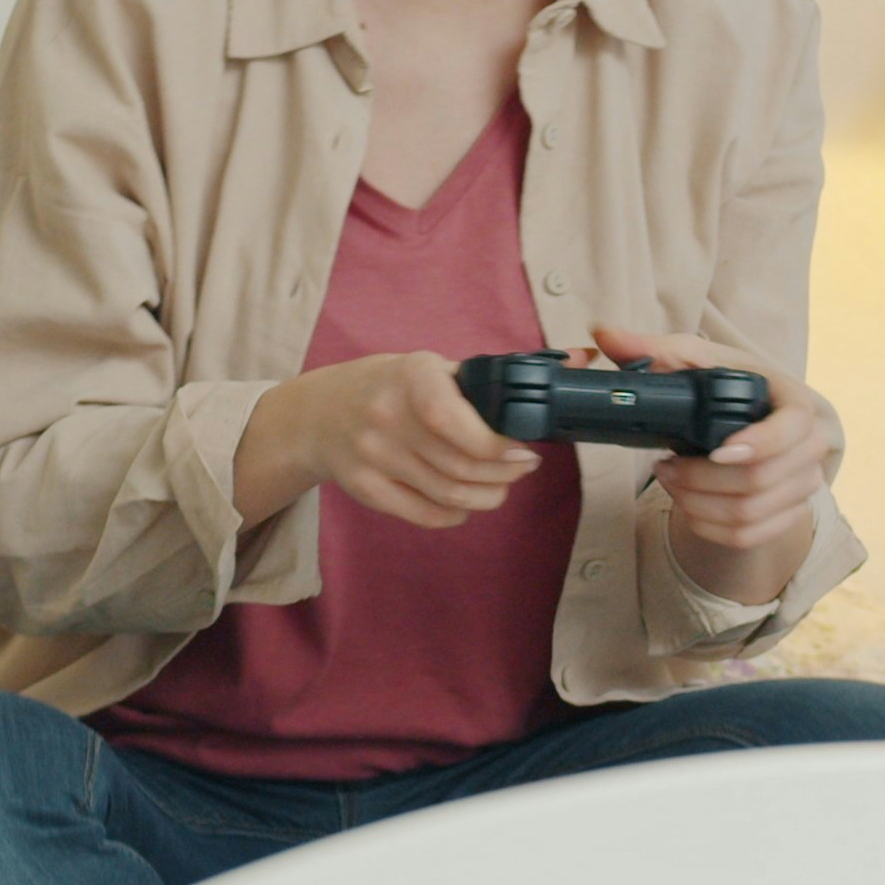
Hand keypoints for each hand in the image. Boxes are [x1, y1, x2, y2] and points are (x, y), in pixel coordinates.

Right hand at [236, 351, 541, 529]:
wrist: (318, 415)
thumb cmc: (388, 388)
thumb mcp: (427, 369)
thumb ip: (482, 382)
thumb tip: (566, 372)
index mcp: (409, 377)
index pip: (454, 419)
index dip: (495, 444)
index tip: (522, 448)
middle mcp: (386, 416)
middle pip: (461, 465)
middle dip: (505, 473)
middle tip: (522, 468)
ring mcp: (373, 457)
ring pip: (449, 495)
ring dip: (488, 496)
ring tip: (501, 487)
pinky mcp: (366, 490)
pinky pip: (425, 515)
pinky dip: (456, 515)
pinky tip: (466, 503)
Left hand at [588, 325, 831, 581]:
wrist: (752, 418)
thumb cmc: (725, 384)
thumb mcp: (692, 361)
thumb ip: (650, 349)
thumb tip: (604, 332)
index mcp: (794, 403)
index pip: (795, 429)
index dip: (760, 444)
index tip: (717, 451)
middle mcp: (809, 449)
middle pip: (762, 481)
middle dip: (702, 479)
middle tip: (664, 467)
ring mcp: (801, 486)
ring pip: (750, 514)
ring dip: (698, 503)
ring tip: (670, 481)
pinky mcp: (785, 515)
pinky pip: (748, 536)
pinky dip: (708, 525)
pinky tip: (687, 504)